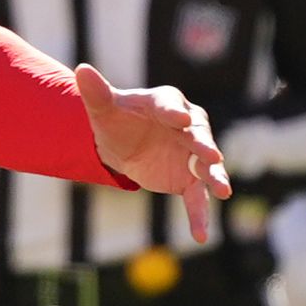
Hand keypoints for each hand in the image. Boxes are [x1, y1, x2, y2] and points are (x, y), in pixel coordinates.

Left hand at [77, 64, 231, 244]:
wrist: (122, 146)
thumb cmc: (116, 120)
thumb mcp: (103, 109)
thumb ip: (97, 93)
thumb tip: (82, 70)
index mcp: (165, 103)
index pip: (170, 106)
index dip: (174, 113)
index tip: (181, 119)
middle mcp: (186, 126)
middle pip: (198, 135)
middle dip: (204, 145)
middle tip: (212, 155)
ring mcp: (191, 154)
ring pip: (207, 166)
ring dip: (216, 176)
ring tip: (223, 190)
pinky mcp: (189, 179)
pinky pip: (197, 197)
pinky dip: (199, 215)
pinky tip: (201, 235)